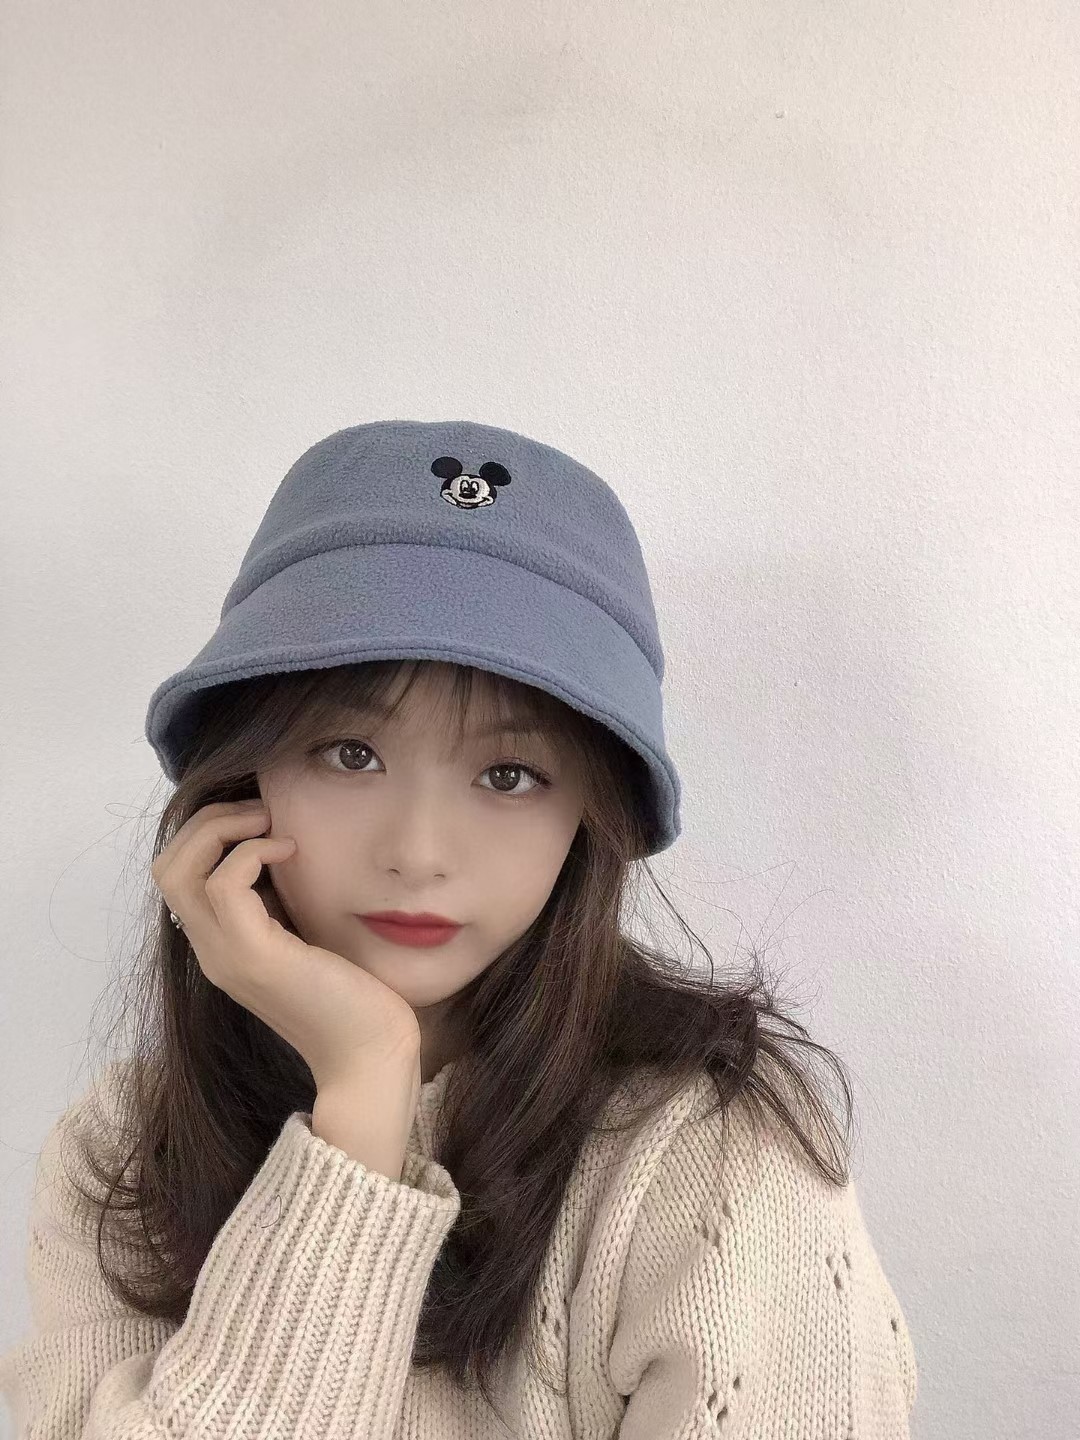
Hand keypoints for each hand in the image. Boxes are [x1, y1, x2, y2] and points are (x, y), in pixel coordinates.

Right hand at [150, 799, 420, 1089]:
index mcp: (221, 946)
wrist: (369, 1053)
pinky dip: (253, 853)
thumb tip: (280, 851)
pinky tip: (291, 851)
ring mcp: (226, 955)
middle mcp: (212, 950)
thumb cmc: (352, 995)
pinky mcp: (254, 956)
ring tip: (268, 822)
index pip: (178, 877)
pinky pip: (225, 883)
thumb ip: (281, 904)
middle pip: (166, 867)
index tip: (260, 821)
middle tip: (259, 812)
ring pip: (180, 870)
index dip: (208, 835)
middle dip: (206, 822)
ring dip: (223, 828)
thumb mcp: (305, 935)